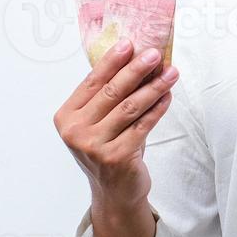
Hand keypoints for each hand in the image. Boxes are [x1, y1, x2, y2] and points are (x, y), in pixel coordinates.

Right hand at [53, 38, 178, 231]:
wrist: (115, 192)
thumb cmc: (109, 149)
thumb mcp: (100, 122)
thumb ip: (109, 96)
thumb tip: (137, 58)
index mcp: (65, 117)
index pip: (91, 82)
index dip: (111, 61)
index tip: (130, 43)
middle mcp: (75, 131)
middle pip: (111, 92)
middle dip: (136, 69)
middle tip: (155, 54)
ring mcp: (93, 146)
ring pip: (129, 107)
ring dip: (153, 87)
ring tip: (171, 72)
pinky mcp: (115, 157)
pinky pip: (142, 126)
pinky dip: (157, 109)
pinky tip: (168, 96)